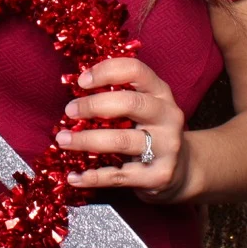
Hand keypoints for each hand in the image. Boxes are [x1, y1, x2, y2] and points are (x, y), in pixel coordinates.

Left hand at [54, 57, 189, 202]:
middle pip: (129, 103)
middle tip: (69, 111)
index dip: (106, 71)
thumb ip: (119, 94)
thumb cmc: (151, 130)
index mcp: (161, 93)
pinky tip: (74, 176)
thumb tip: (76, 89)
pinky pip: (119, 175)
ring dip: (86, 140)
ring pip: (121, 141)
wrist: (183, 170)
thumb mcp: (144, 106)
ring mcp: (167, 147)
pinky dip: (93, 177)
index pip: (135, 70)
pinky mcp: (159, 176)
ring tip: (63, 140)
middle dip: (93, 106)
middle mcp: (168, 116)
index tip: (81, 82)